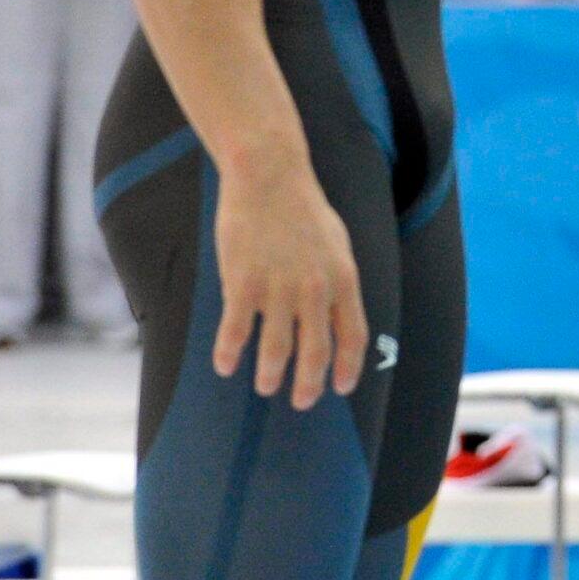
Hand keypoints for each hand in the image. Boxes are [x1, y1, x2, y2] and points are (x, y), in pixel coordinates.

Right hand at [211, 150, 367, 410]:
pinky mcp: (242, 284)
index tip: (342, 388)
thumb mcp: (338, 246)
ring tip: (266, 387)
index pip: (353, 336)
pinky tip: (225, 366)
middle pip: (316, 351)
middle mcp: (315, 289)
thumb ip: (339, 282)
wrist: (270, 178)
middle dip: (309, 383)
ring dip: (271, 375)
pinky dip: (230, 353)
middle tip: (301, 401)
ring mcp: (279, 288)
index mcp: (344, 279)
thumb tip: (340, 315)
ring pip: (276, 349)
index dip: (348, 367)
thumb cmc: (304, 212)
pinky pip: (235, 331)